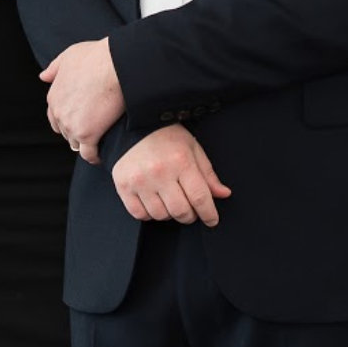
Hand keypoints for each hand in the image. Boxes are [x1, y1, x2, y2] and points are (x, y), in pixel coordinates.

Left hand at [41, 38, 123, 162]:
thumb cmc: (96, 57)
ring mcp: (72, 126)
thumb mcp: (69, 56)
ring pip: (76, 144)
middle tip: (93, 128)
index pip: (54, 118)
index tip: (80, 120)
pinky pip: (89, 154)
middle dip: (77, 131)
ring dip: (86, 143)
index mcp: (53, 97)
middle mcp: (59, 113)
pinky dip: (94, 156)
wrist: (116, 64)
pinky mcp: (88, 135)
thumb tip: (43, 76)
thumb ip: (54, 68)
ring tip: (99, 141)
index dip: (67, 119)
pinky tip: (101, 155)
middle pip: (65, 132)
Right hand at [112, 125, 230, 224]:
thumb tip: (224, 195)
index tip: (212, 220)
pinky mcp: (123, 186)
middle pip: (181, 211)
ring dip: (169, 214)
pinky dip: (149, 214)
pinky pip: (139, 214)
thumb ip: (208, 175)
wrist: (136, 126)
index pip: (200, 198)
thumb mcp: (193, 149)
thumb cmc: (168, 137)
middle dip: (190, 216)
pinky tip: (154, 202)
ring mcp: (139, 180)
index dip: (209, 214)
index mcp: (181, 161)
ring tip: (170, 202)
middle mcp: (159, 172)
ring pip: (160, 215)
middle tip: (190, 210)